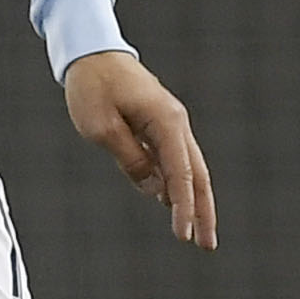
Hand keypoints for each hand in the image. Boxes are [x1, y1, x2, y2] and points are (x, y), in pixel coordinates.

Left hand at [65, 49, 215, 248]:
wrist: (92, 53)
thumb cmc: (92, 87)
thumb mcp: (102, 128)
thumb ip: (130, 160)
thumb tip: (153, 190)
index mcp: (165, 122)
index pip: (181, 174)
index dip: (183, 208)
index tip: (183, 237)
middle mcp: (175, 123)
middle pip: (198, 175)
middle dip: (203, 211)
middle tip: (207, 245)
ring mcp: (170, 123)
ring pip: (190, 169)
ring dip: (194, 200)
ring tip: (198, 233)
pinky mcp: (159, 125)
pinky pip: (174, 160)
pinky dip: (178, 183)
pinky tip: (172, 204)